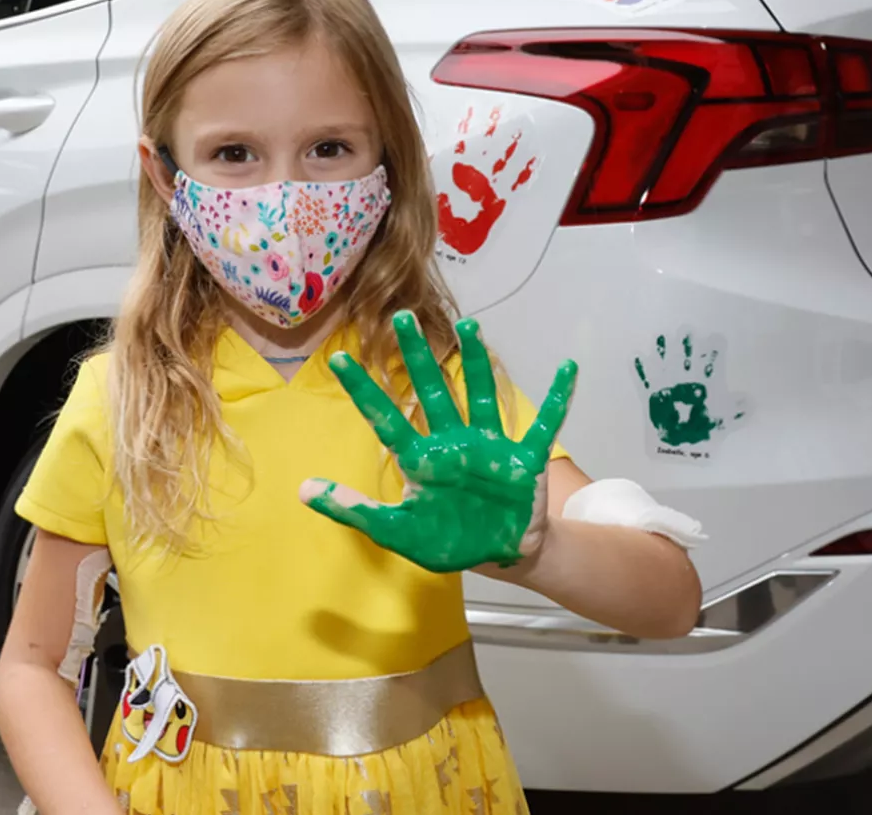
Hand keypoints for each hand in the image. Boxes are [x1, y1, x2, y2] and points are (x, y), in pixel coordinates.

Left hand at [301, 311, 575, 571]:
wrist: (500, 555)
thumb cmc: (450, 541)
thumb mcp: (397, 532)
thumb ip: (355, 511)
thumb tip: (303, 490)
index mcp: (420, 459)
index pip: (386, 418)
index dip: (364, 390)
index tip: (339, 358)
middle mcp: (452, 442)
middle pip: (432, 392)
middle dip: (418, 356)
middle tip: (402, 316)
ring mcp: (489, 446)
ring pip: (479, 395)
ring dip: (475, 362)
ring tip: (468, 326)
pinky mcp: (523, 459)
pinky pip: (545, 425)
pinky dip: (558, 400)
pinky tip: (568, 369)